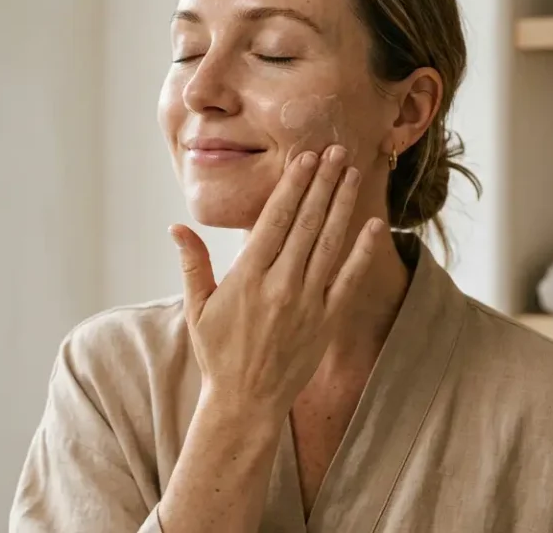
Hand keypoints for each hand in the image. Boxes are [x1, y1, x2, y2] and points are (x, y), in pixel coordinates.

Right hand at [168, 145, 384, 419]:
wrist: (245, 402)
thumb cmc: (218, 353)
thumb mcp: (197, 308)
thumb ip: (193, 263)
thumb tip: (177, 226)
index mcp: (248, 276)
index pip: (276, 219)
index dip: (293, 185)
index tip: (306, 157)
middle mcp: (281, 284)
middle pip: (307, 222)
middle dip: (323, 183)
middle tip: (336, 150)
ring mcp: (308, 302)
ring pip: (330, 242)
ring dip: (343, 204)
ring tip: (352, 173)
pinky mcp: (327, 320)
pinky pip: (350, 279)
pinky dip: (364, 251)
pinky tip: (375, 225)